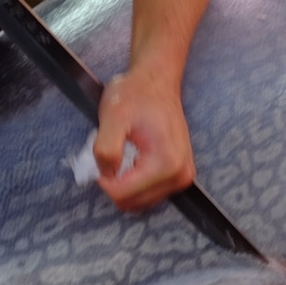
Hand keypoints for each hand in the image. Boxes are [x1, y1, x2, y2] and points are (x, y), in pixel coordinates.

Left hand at [95, 68, 195, 211]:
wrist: (157, 82)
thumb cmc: (136, 94)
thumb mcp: (113, 116)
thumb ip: (106, 148)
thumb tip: (106, 175)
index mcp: (167, 165)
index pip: (123, 194)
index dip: (104, 178)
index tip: (103, 153)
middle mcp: (180, 176)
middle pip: (132, 202)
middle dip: (115, 181)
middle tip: (114, 151)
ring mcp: (182, 177)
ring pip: (139, 201)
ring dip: (124, 182)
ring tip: (125, 152)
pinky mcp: (179, 175)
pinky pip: (148, 193)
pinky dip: (134, 181)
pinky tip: (133, 157)